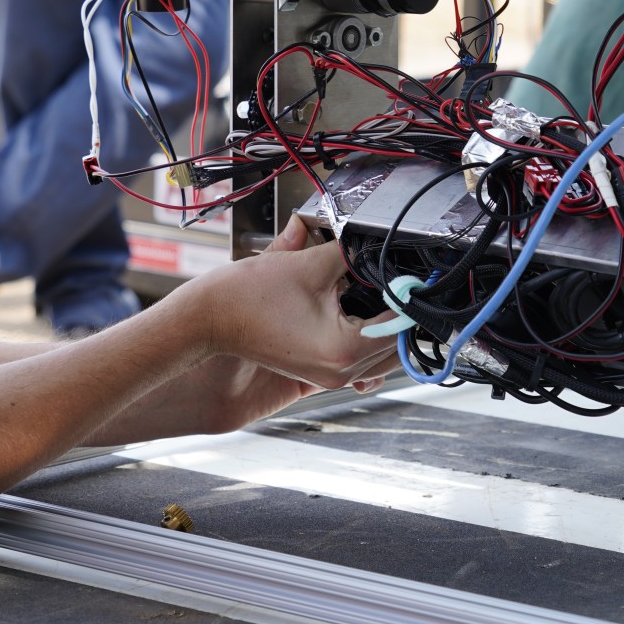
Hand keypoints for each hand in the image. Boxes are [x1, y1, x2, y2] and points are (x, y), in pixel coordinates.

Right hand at [186, 216, 396, 390]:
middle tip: (402, 281)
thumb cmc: (247, 296)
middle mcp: (341, 372)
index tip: (414, 275)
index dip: (409, 296)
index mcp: (344, 350)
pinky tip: (362, 313)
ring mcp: (329, 377)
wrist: (209, 318)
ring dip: (387, 327)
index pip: (400, 326)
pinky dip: (368, 340)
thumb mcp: (309, 264)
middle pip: (398, 347)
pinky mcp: (318, 372)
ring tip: (382, 293)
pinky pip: (361, 362)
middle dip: (402, 313)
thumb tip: (377, 246)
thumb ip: (352, 254)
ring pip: (382, 357)